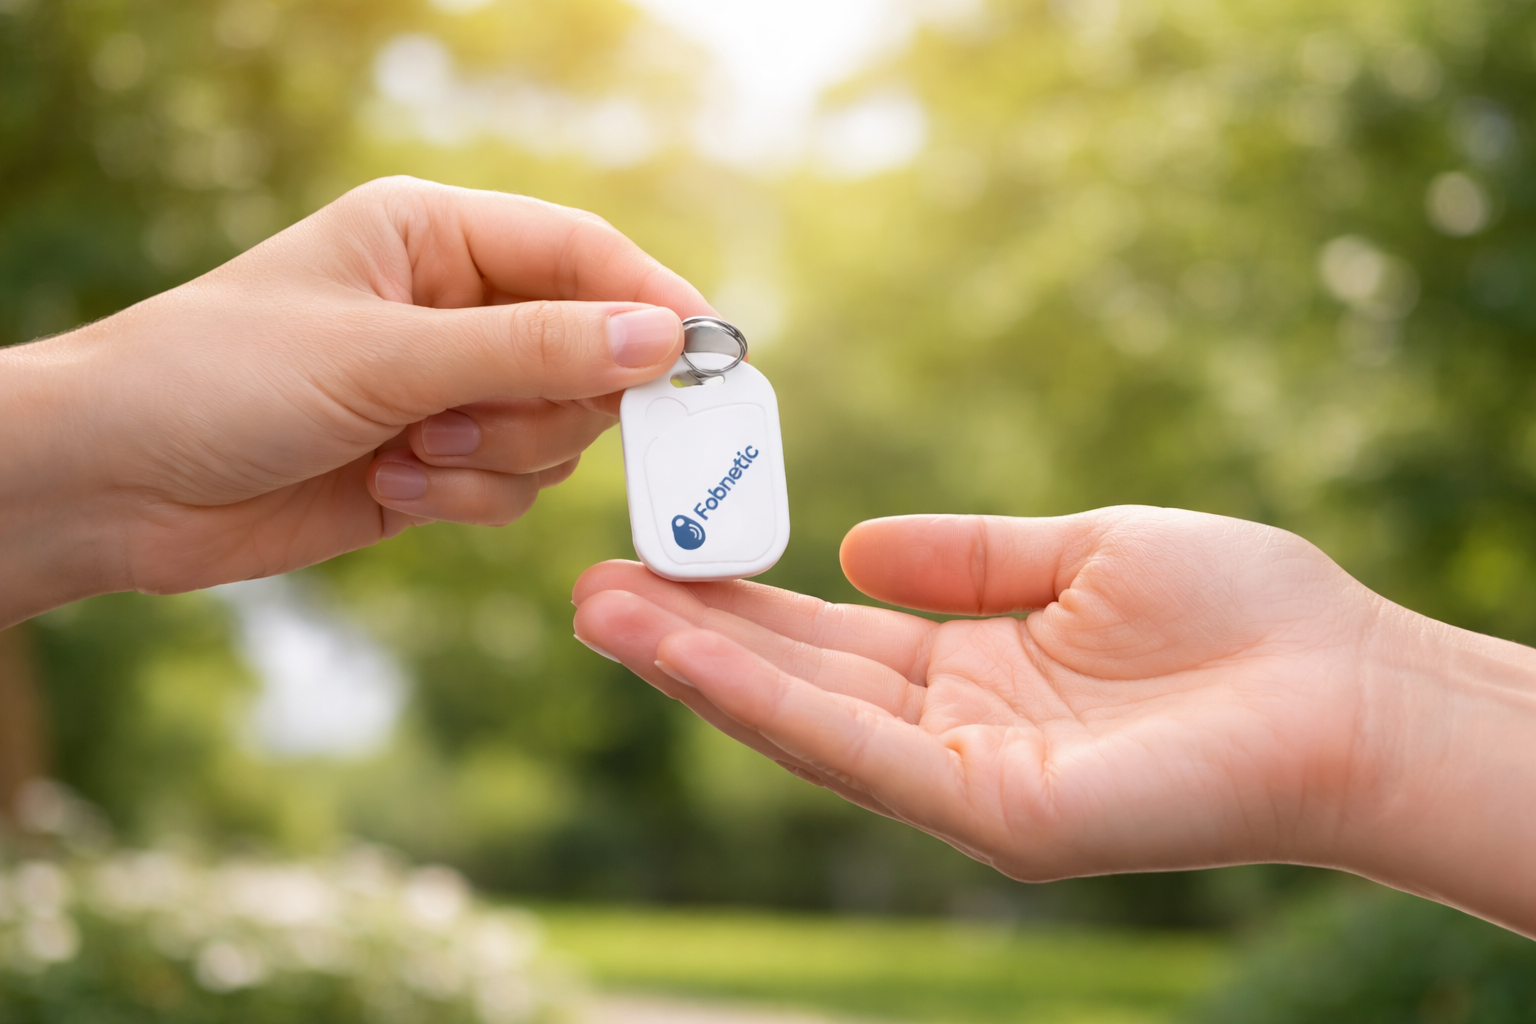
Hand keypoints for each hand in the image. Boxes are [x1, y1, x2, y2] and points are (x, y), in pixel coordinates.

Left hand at [0, 176, 709, 624]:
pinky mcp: (433, 464)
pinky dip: (466, 500)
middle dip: (547, 403)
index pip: (582, 253)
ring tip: (409, 457)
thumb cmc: (221, 380)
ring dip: (497, 459)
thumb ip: (532, 349)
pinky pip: (512, 488)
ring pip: (556, 430)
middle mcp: (451, 306)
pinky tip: (388, 489)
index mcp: (434, 235)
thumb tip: (663, 340)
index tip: (711, 357)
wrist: (112, 486)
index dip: (651, 301)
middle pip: (586, 351)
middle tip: (484, 424)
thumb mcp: (387, 356)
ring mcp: (445, 389)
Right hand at [574, 508, 1535, 935]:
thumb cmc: (1241, 614)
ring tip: (603, 611)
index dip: (746, 600)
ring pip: (807, 723)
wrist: (1349, 685)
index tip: (666, 551)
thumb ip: (969, 555)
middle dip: (694, 638)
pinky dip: (769, 705)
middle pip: (799, 683)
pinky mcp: (993, 816)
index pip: (834, 639)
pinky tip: (692, 655)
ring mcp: (967, 784)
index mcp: (974, 671)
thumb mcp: (1082, 551)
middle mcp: (955, 735)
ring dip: (701, 670)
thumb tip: (854, 545)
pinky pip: (861, 752)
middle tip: (589, 586)